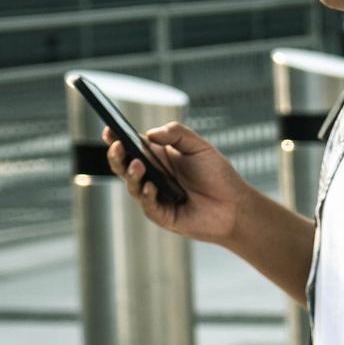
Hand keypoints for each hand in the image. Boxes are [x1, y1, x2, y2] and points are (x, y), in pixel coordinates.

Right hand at [107, 123, 251, 244]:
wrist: (234, 205)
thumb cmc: (217, 174)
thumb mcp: (198, 146)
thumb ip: (176, 133)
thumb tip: (150, 134)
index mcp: (157, 157)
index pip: (131, 146)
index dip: (117, 138)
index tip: (109, 129)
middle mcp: (152, 176)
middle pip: (124, 166)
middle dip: (116, 155)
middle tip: (117, 146)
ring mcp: (154, 196)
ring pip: (132, 185)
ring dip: (131, 174)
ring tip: (137, 163)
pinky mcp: (162, 215)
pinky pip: (148, 205)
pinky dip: (147, 195)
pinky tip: (151, 186)